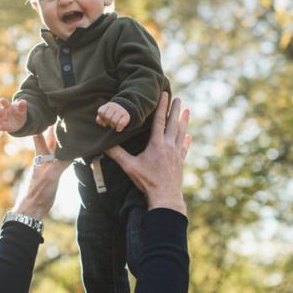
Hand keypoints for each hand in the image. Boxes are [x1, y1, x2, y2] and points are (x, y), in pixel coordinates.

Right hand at [0, 98, 27, 132]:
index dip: (2, 101)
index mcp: (7, 106)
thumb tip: (23, 101)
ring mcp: (1, 119)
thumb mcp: (22, 109)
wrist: (19, 121)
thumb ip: (22, 106)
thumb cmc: (19, 112)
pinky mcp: (2, 126)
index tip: (1, 101)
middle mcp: (2, 112)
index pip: (4, 102)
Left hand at [13, 126, 70, 219]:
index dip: (40, 125)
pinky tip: (67, 152)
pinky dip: (63, 153)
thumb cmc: (39, 191)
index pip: (39, 136)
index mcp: (41, 156)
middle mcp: (43, 159)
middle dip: (51, 129)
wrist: (33, 208)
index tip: (43, 113)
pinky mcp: (51, 175)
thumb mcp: (52, 176)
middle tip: (57, 117)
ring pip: (53, 149)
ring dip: (58, 140)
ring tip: (63, 130)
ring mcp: (47, 167)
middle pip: (48, 140)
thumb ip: (61, 162)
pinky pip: (58, 160)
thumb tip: (73, 151)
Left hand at [96, 101, 129, 131]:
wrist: (125, 110)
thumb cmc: (112, 114)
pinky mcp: (126, 117)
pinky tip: (118, 129)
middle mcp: (114, 107)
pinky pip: (121, 124)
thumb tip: (104, 124)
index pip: (101, 112)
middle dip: (107, 122)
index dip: (101, 118)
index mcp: (108, 105)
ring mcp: (121, 111)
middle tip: (109, 122)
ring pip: (114, 121)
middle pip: (107, 117)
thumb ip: (100, 119)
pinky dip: (118, 128)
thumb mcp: (105, 114)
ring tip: (113, 125)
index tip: (104, 120)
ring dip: (113, 125)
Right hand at [105, 92, 190, 214]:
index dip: (162, 106)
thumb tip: (103, 144)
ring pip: (181, 133)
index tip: (165, 94)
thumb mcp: (129, 167)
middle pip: (173, 124)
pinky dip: (186, 141)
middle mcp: (168, 146)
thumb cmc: (147, 182)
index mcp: (156, 144)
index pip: (159, 121)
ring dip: (184, 121)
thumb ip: (117, 154)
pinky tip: (189, 136)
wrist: (165, 197)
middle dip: (176, 110)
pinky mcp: (180, 163)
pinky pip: (184, 148)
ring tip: (188, 111)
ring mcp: (176, 154)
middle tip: (179, 98)